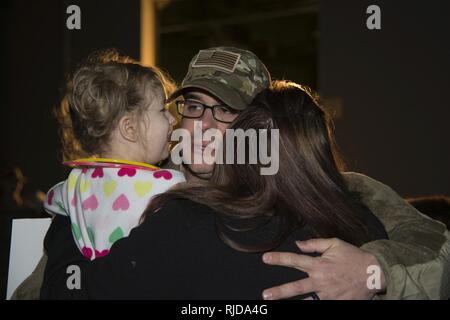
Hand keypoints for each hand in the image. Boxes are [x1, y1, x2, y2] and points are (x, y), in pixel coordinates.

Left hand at [262, 238, 385, 299]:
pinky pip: (322, 305)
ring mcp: (329, 295)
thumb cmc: (353, 256)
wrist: (375, 273)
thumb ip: (314, 244)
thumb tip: (297, 244)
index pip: (294, 260)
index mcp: (319, 264)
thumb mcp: (334, 244)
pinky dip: (314, 305)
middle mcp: (321, 281)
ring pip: (308, 302)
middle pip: (296, 288)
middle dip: (279, 292)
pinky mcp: (337, 303)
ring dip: (294, 304)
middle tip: (265, 295)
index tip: (265, 258)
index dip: (279, 259)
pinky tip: (308, 304)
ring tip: (278, 305)